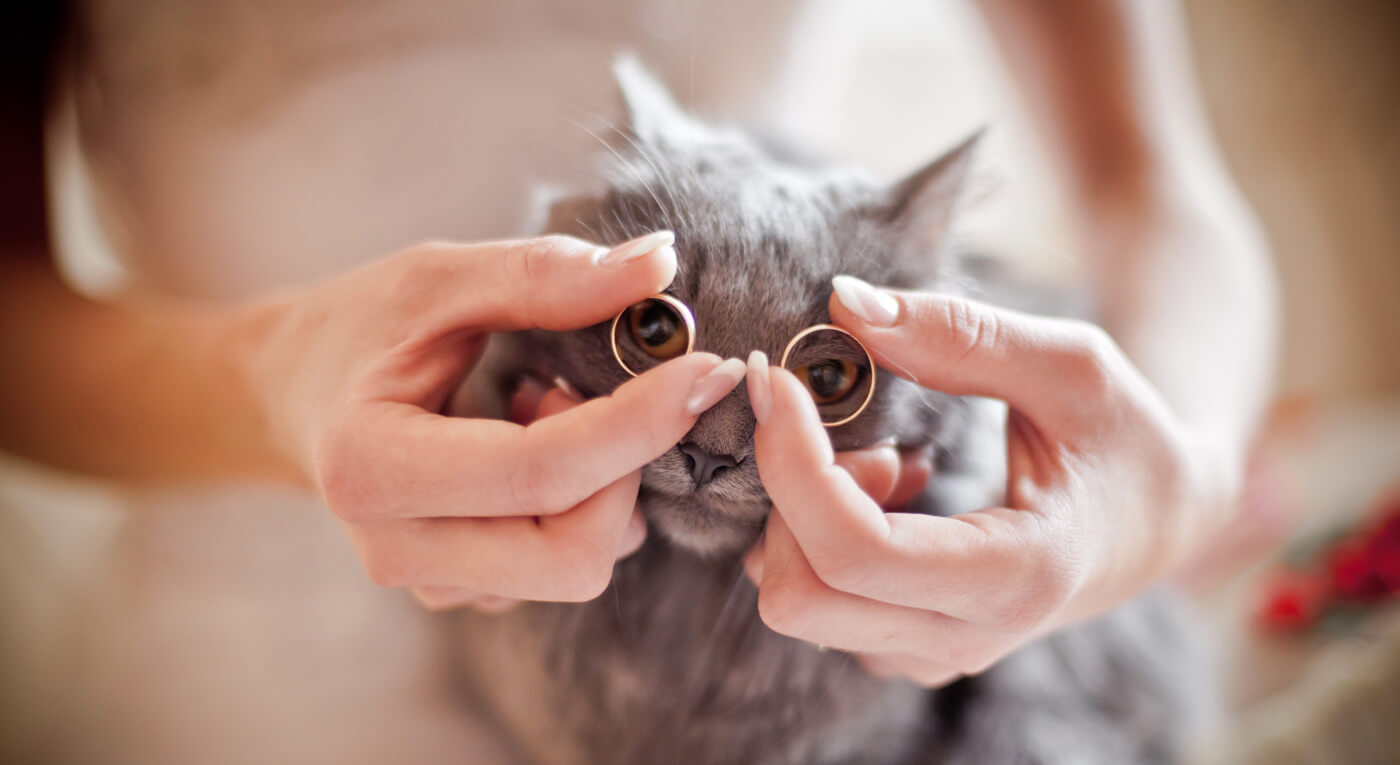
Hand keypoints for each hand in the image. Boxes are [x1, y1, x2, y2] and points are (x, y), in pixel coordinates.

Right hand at [238, 232, 746, 607]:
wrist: (291, 393)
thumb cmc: (359, 325)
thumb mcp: (437, 280)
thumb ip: (543, 276)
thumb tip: (660, 264)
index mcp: (372, 467)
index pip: (542, 471)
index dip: (640, 423)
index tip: (707, 369)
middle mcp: (396, 548)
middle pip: (571, 556)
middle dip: (624, 474)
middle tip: (588, 388)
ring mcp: (429, 582)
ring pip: (575, 567)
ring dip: (599, 484)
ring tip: (537, 402)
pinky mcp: (462, 589)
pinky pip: (558, 566)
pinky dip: (579, 504)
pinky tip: (530, 442)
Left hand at [741, 276, 1237, 686]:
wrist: (1157, 518)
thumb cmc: (1124, 433)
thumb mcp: (1070, 364)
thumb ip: (959, 333)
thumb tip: (844, 302)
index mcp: (1020, 574)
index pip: (854, 550)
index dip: (791, 463)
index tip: (777, 380)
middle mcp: (970, 637)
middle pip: (800, 595)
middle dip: (788, 495)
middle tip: (838, 424)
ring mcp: (935, 656)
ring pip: (798, 601)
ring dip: (809, 515)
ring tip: (894, 462)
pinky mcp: (909, 649)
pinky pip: (820, 603)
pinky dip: (821, 539)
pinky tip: (892, 495)